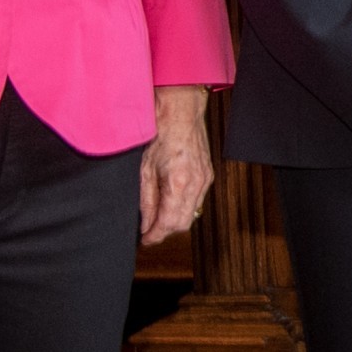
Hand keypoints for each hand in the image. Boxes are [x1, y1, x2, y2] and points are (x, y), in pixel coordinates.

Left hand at [139, 85, 215, 244]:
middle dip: (165, 231)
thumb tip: (145, 222)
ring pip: (192, 214)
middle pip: (183, 223)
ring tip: (156, 218)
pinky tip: (170, 202)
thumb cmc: (160, 132)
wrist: (181, 111)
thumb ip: (146, 200)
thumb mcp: (144, 169)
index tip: (144, 240)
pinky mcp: (208, 175)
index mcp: (178, 182)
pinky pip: (197, 201)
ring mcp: (205, 179)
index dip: (155, 236)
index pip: (169, 223)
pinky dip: (183, 207)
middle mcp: (196, 183)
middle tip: (148, 232)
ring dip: (174, 220)